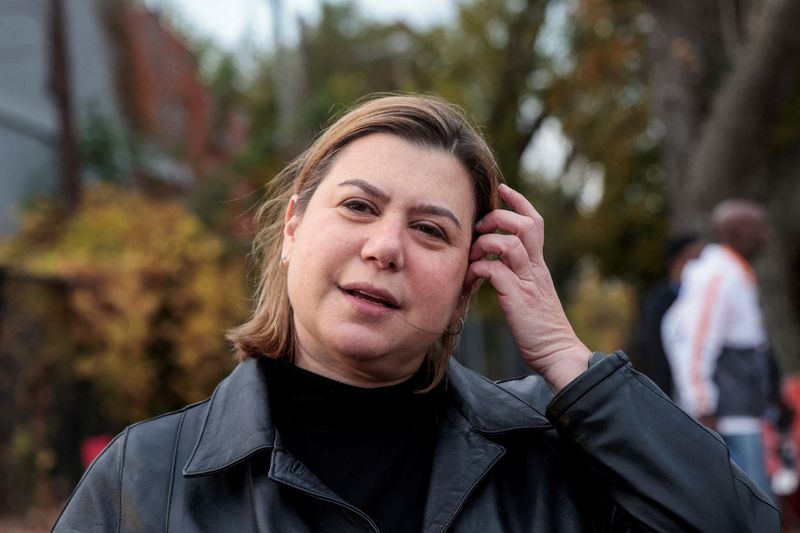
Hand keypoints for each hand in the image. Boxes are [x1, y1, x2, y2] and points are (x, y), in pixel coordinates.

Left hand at [464, 184, 590, 391]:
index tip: (503, 189)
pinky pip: (495, 271)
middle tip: (479, 227)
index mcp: (539, 265)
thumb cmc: (540, 328)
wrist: (558, 353)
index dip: (520, 202)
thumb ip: (518, 276)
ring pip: (509, 243)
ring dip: (485, 243)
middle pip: (525, 224)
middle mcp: (536, 269)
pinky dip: (478, 269)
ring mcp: (528, 282)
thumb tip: (493, 264)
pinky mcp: (518, 298)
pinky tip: (470, 279)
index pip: (535, 222)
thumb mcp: (531, 294)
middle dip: (499, 217)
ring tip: (473, 254)